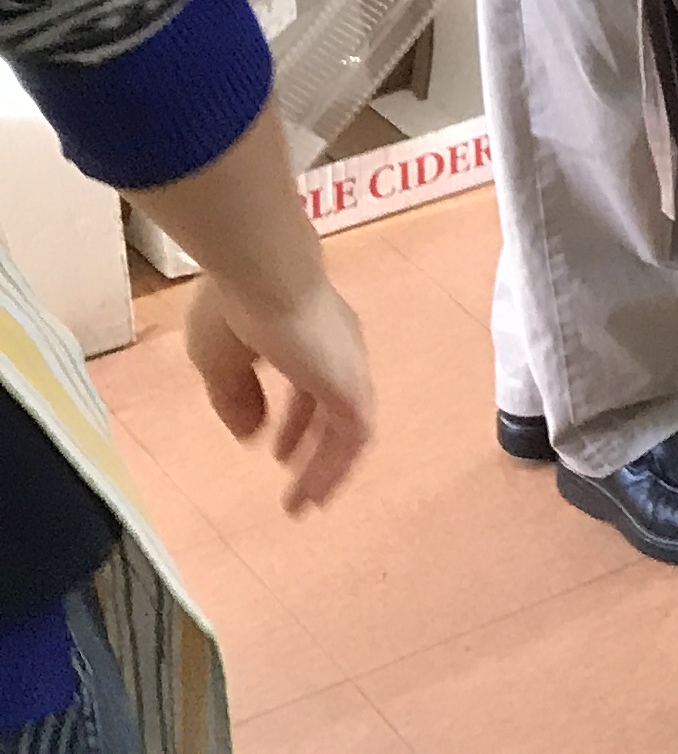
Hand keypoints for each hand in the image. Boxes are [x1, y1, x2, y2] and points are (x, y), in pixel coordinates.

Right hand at [185, 270, 372, 514]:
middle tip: (296, 483)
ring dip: (326, 467)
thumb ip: (235, 398)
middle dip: (314, 446)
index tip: (274, 448)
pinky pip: (354, 437)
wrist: (264, 277)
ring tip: (306, 504)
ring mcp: (347, 365)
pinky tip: (315, 494)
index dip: (294, 420)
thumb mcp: (219, 362)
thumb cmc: (233, 309)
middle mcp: (335, 348)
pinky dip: (337, 466)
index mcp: (306, 334)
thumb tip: (251, 434)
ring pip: (347, 428)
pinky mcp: (352, 384)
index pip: (309, 383)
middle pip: (332, 407)